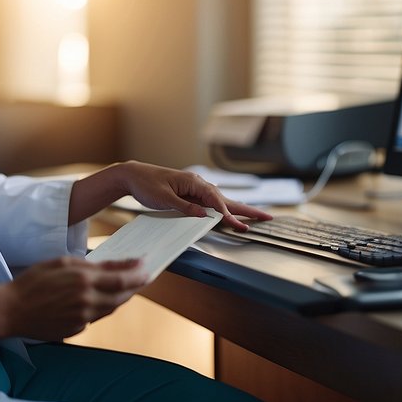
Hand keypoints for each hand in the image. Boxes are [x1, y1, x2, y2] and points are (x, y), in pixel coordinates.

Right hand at [5, 256, 147, 340]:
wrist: (12, 311)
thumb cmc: (32, 282)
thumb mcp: (60, 263)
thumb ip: (89, 264)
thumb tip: (112, 265)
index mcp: (84, 281)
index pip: (122, 278)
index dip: (137, 272)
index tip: (146, 265)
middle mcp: (87, 301)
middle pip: (122, 296)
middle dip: (135, 285)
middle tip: (143, 277)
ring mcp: (83, 319)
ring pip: (111, 308)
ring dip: (122, 298)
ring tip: (127, 287)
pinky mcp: (77, 330)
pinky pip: (96, 317)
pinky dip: (102, 307)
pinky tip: (101, 299)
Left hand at [72, 161, 271, 231]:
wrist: (134, 176)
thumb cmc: (146, 184)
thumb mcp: (163, 198)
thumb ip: (184, 207)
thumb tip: (204, 216)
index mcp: (193, 182)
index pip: (216, 202)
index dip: (227, 215)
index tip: (237, 226)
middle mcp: (198, 184)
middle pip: (227, 200)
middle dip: (247, 210)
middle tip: (267, 218)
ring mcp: (195, 190)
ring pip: (221, 203)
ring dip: (238, 211)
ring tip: (256, 218)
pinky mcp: (191, 195)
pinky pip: (211, 205)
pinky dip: (223, 211)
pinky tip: (231, 216)